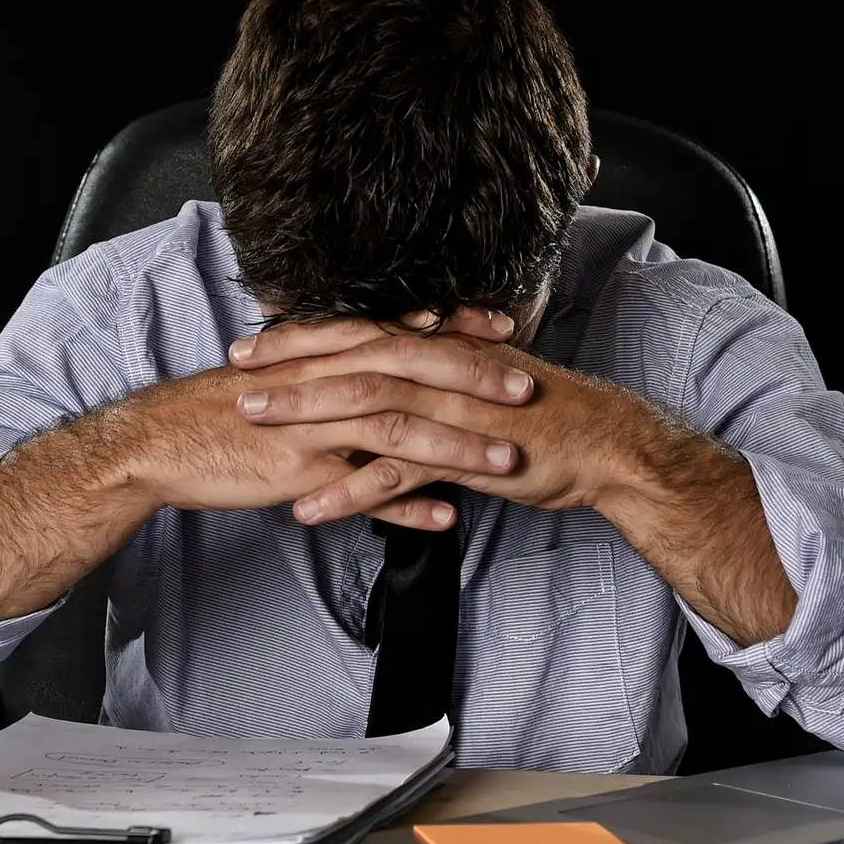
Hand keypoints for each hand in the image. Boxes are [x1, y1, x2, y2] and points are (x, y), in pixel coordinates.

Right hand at [115, 306, 528, 529]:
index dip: (456, 329)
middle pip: (411, 374)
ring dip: (457, 447)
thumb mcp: (282, 377)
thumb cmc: (221, 411)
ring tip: (506, 461)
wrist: (158, 442)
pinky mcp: (298, 473)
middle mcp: (324, 382)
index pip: (401, 332)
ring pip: (398, 431)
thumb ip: (330, 368)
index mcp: (323, 353)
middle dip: (474, 381)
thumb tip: (377, 358)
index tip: (504, 328)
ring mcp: (313, 428)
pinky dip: (405, 505)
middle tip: (528, 389)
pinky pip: (362, 492)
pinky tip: (445, 518)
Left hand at [229, 315, 665, 524]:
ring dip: (305, 417)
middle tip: (236, 376)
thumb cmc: (550, 418)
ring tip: (255, 427)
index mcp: (443, 350)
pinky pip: (396, 473)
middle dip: (289, 368)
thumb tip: (407, 371)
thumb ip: (444, 376)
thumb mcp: (487, 385)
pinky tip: (310, 508)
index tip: (258, 345)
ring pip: (365, 406)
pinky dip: (349, 490)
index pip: (363, 334)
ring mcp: (450, 411)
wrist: (607, 447)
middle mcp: (441, 370)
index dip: (307, 338)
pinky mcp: (464, 456)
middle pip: (352, 361)